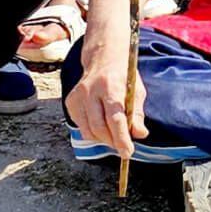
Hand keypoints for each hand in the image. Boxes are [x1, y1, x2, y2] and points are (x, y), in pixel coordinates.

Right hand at [67, 24, 148, 159]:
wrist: (103, 59)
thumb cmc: (123, 78)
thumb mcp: (137, 92)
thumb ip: (137, 114)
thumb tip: (139, 134)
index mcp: (111, 86)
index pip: (115, 119)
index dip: (121, 138)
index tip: (128, 152)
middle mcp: (91, 90)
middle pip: (99, 127)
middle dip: (113, 142)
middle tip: (123, 146)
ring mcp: (78, 96)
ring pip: (88, 131)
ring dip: (103, 139)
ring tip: (114, 136)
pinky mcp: (71, 102)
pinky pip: (81, 126)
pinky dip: (93, 132)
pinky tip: (102, 125)